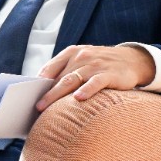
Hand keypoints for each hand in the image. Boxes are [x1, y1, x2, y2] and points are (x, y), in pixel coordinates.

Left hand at [35, 44, 155, 110]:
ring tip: (45, 106)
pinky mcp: (110, 74)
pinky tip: (78, 98)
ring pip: (72, 80)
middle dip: (45, 93)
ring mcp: (95, 65)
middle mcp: (81, 57)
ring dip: (56, 94)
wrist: (133, 59)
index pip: (49, 68)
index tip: (26, 96)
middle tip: (34, 107)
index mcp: (71, 53)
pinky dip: (87, 90)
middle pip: (58, 77)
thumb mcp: (81, 62)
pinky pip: (96, 82)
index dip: (37, 83)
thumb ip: (64, 72)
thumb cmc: (99, 65)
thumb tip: (41, 92)